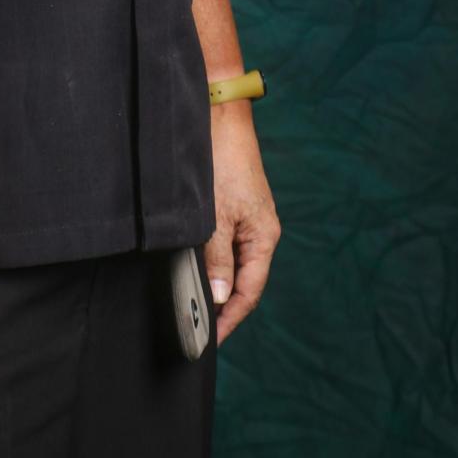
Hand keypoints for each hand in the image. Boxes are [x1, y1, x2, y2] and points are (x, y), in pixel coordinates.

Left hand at [205, 102, 280, 344]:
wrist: (220, 118)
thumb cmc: (221, 163)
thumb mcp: (215, 216)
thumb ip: (217, 258)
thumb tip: (219, 298)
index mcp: (264, 238)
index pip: (248, 292)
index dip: (230, 318)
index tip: (210, 339)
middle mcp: (260, 233)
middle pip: (243, 282)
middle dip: (222, 307)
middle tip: (197, 328)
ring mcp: (248, 220)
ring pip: (234, 264)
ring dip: (216, 285)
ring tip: (193, 305)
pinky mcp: (235, 208)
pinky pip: (227, 246)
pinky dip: (213, 262)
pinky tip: (196, 268)